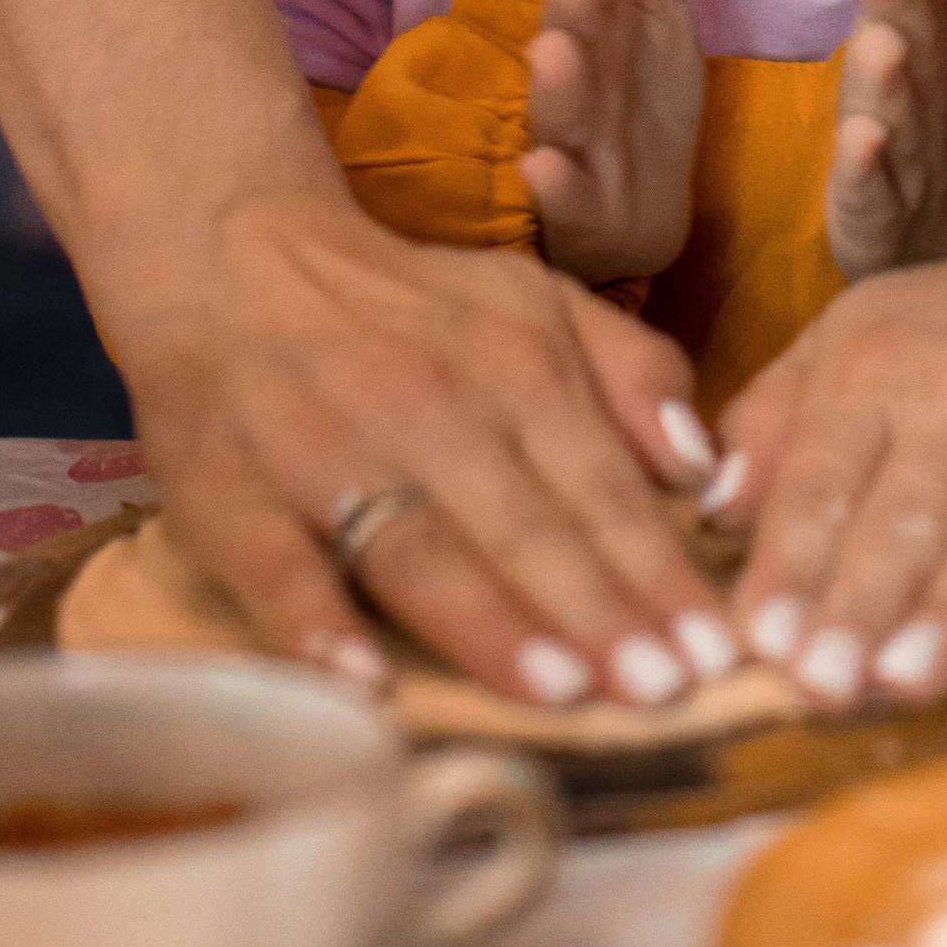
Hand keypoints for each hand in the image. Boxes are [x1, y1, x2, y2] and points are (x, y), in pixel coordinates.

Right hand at [113, 172, 740, 712]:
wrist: (233, 254)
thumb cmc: (410, 306)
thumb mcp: (535, 300)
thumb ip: (632, 371)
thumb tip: (702, 469)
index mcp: (511, 361)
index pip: (600, 484)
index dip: (657, 569)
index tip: (717, 650)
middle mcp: (425, 404)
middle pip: (521, 523)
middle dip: (596, 610)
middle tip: (663, 693)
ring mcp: (323, 452)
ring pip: (416, 547)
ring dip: (488, 621)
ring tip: (560, 691)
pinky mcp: (230, 494)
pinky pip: (274, 567)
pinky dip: (314, 623)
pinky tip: (360, 682)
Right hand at [519, 0, 706, 286]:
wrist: (637, 208)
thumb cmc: (638, 96)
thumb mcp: (651, 10)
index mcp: (595, 26)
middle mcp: (575, 79)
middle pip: (572, 39)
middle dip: (574, 3)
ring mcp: (575, 145)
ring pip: (563, 115)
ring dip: (558, 85)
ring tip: (553, 52)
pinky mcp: (582, 211)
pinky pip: (566, 201)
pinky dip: (553, 186)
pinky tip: (540, 168)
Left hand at [712, 192, 946, 712]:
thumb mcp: (850, 341)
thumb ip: (775, 424)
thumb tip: (711, 509)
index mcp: (878, 370)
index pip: (825, 475)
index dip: (792, 558)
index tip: (759, 638)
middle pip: (907, 513)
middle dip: (861, 602)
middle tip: (820, 685)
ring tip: (906, 677)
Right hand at [827, 0, 946, 277]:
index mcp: (934, 79)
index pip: (925, 1)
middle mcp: (903, 115)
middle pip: (899, 43)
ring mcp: (886, 175)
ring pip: (881, 115)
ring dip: (877, 74)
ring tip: (881, 40)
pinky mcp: (871, 237)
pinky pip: (869, 203)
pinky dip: (863, 171)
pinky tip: (866, 139)